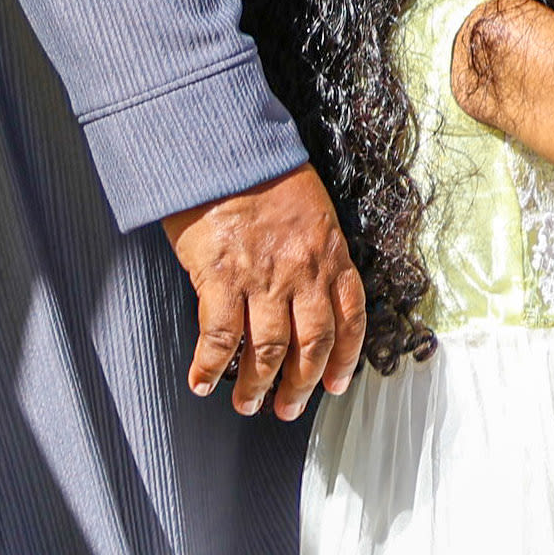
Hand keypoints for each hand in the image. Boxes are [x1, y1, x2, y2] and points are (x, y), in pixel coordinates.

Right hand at [164, 163, 367, 420]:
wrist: (223, 147)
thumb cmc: (262, 171)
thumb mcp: (309, 208)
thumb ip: (314, 251)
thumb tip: (306, 293)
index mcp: (329, 252)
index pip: (350, 317)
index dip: (345, 358)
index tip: (337, 383)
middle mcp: (301, 271)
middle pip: (311, 345)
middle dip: (301, 385)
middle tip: (288, 407)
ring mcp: (261, 278)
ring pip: (267, 351)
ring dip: (258, 386)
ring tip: (248, 405)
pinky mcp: (220, 278)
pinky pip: (219, 337)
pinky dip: (211, 366)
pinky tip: (202, 381)